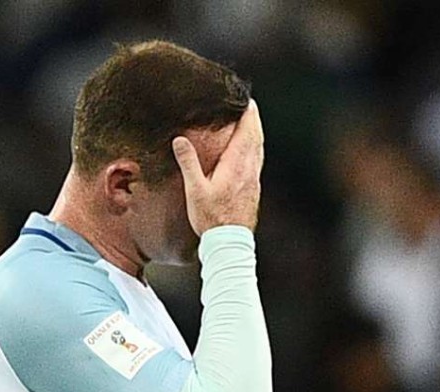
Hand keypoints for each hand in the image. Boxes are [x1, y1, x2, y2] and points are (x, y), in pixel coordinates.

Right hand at [172, 99, 263, 234]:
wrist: (230, 241)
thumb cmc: (212, 219)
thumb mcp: (195, 190)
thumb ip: (189, 163)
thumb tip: (180, 140)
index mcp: (236, 165)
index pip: (247, 132)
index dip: (248, 115)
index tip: (246, 101)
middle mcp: (249, 170)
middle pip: (256, 138)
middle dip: (254, 120)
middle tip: (249, 106)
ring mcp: (253, 180)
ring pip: (259, 150)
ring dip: (256, 134)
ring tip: (251, 124)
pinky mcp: (253, 189)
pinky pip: (257, 161)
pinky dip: (255, 149)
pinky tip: (250, 152)